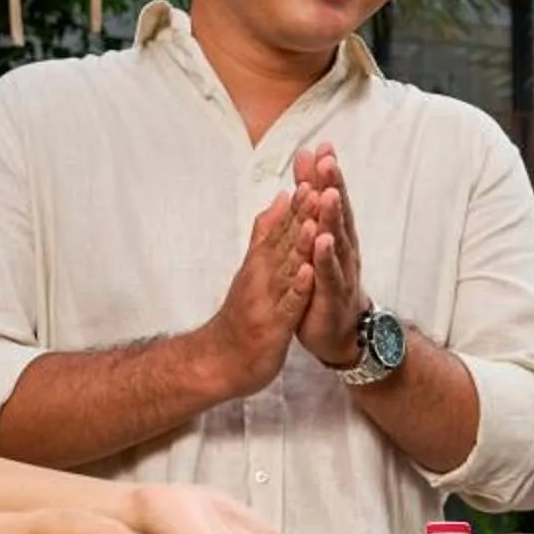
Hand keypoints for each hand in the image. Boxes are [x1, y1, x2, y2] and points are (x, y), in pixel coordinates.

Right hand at [196, 190, 312, 398]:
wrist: (218, 361)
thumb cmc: (241, 315)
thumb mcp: (253, 269)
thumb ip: (266, 234)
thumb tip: (280, 198)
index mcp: (261, 262)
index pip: (282, 225)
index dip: (298, 200)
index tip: (312, 172)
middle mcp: (262, 276)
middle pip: (283, 240)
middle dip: (301, 212)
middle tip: (315, 182)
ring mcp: (266, 300)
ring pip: (285, 269)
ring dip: (299, 244)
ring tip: (313, 219)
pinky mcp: (272, 326)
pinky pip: (287, 305)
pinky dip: (298, 287)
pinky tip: (309, 270)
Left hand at [290, 144, 369, 368]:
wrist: (339, 332)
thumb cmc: (326, 283)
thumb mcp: (316, 241)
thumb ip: (310, 204)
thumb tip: (307, 167)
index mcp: (336, 235)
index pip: (331, 199)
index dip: (327, 175)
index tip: (323, 148)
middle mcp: (343, 249)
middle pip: (339, 213)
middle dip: (334, 186)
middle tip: (329, 161)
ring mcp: (341, 272)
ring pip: (338, 241)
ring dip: (333, 218)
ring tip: (328, 195)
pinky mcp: (333, 296)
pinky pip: (330, 275)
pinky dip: (326, 259)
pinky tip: (322, 243)